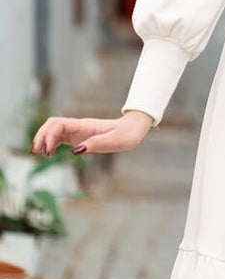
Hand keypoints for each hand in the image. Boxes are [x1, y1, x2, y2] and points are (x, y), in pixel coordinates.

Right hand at [30, 110, 154, 157]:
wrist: (134, 130)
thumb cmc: (127, 135)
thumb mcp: (116, 141)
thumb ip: (97, 144)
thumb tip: (76, 150)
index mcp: (85, 125)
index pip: (59, 124)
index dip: (50, 136)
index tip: (49, 151)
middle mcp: (78, 126)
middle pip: (51, 124)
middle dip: (41, 136)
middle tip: (36, 152)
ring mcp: (77, 130)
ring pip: (53, 129)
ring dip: (43, 139)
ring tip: (38, 154)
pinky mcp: (79, 136)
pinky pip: (59, 136)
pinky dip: (50, 143)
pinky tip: (49, 154)